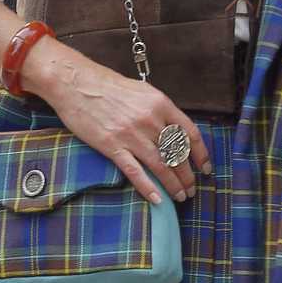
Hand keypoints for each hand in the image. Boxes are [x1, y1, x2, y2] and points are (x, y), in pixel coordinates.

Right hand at [31, 43, 209, 206]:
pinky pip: (135, 172)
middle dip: (188, 175)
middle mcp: (150, 120)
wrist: (76, 83)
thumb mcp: (142, 91)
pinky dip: (149, 188)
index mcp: (161, 104)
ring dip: (173, 185)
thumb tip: (174, 131)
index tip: (205, 168)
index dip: (201, 155)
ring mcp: (131, 135)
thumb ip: (160, 111)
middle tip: (192, 188)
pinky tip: (158, 199)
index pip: (190, 134)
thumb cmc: (107, 85)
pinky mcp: (112, 146)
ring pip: (161, 166)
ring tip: (180, 196)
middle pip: (177, 154)